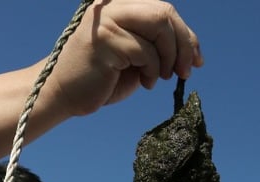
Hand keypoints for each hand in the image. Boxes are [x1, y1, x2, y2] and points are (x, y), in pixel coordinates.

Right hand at [47, 0, 201, 117]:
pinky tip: (144, 83)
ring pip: (159, 28)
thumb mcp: (135, 56)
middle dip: (183, 45)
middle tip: (185, 72)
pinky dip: (153, 71)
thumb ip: (157, 44)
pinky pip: (146, 52)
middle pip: (165, 13)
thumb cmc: (101, 78)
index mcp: (120, 5)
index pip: (164, 9)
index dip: (186, 34)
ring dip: (168, 59)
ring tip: (159, 78)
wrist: (63, 94)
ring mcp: (107, 20)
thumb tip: (194, 50)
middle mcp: (112, 5)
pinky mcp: (104, 40)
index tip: (196, 60)